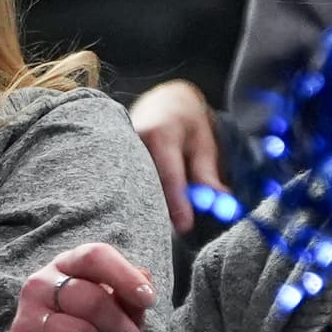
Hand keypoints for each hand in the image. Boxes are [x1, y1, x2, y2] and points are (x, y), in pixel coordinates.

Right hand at [132, 79, 227, 232]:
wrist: (161, 103)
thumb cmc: (185, 125)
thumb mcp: (202, 145)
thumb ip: (207, 174)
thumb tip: (221, 203)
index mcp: (159, 134)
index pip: (169, 174)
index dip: (178, 202)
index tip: (185, 226)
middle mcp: (133, 141)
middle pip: (145, 185)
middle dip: (160, 210)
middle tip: (176, 228)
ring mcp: (117, 150)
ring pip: (132, 186)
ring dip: (147, 204)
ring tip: (161, 219)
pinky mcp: (110, 159)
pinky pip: (124, 184)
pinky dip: (137, 198)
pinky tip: (146, 207)